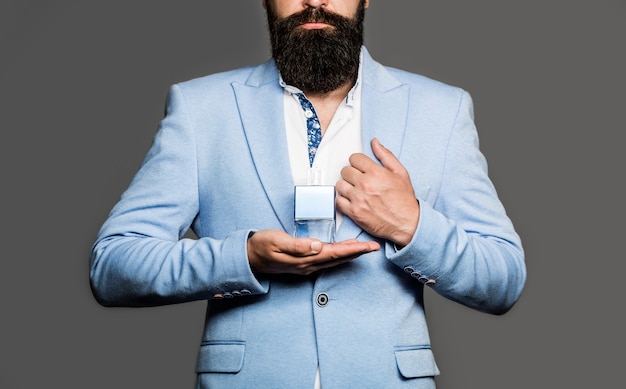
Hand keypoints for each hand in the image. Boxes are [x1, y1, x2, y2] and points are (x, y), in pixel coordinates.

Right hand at [247, 229, 379, 275]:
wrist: (249, 258)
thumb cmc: (261, 247)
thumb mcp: (277, 242)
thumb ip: (297, 245)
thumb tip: (317, 246)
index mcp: (305, 259)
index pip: (334, 253)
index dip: (352, 249)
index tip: (367, 246)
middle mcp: (309, 265)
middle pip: (339, 258)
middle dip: (358, 252)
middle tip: (375, 247)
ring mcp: (307, 265)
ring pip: (335, 259)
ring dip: (351, 253)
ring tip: (365, 248)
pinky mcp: (304, 262)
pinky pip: (327, 259)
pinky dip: (340, 253)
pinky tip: (344, 250)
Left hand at [336, 138, 419, 246]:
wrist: (407, 223)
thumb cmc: (405, 200)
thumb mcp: (400, 173)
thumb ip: (386, 155)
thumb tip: (375, 143)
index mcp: (376, 172)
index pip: (354, 158)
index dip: (358, 162)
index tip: (361, 168)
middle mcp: (365, 184)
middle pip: (345, 170)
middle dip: (352, 173)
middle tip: (359, 180)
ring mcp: (358, 199)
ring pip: (340, 185)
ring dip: (346, 186)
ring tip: (355, 190)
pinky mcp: (354, 212)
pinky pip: (338, 201)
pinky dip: (343, 200)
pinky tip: (352, 200)